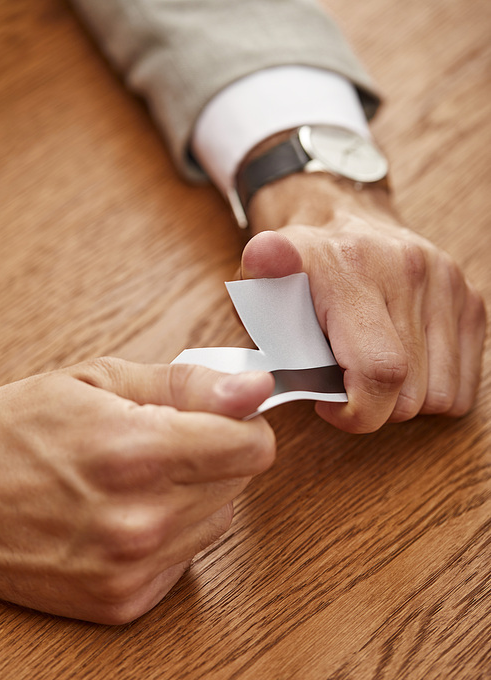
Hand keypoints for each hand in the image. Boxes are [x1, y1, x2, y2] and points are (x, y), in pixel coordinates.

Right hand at [0, 359, 274, 623]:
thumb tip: (256, 389)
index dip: (242, 426)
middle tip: (157, 444)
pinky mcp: (122, 602)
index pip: (253, 448)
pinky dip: (167, 537)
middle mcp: (141, 520)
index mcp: (138, 452)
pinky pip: (185, 559)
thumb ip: (189, 384)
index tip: (221, 420)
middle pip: (238, 484)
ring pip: (216, 521)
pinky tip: (123, 517)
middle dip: (210, 458)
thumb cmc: (19, 432)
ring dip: (191, 498)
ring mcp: (131, 568)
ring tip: (134, 481)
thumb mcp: (101, 380)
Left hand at [242, 172, 485, 432]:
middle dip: (374, 408)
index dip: (357, 412)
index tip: (328, 406)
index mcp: (351, 268)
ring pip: (439, 396)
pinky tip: (401, 367)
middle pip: (409, 394)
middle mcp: (407, 269)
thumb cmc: (299, 271)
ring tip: (370, 372)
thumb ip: (260, 280)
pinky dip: (430, 391)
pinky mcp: (470, 299)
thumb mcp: (261, 278)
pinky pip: (462, 386)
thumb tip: (265, 255)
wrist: (342, 216)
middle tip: (345, 384)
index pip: (379, 372)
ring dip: (403, 401)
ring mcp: (446, 282)